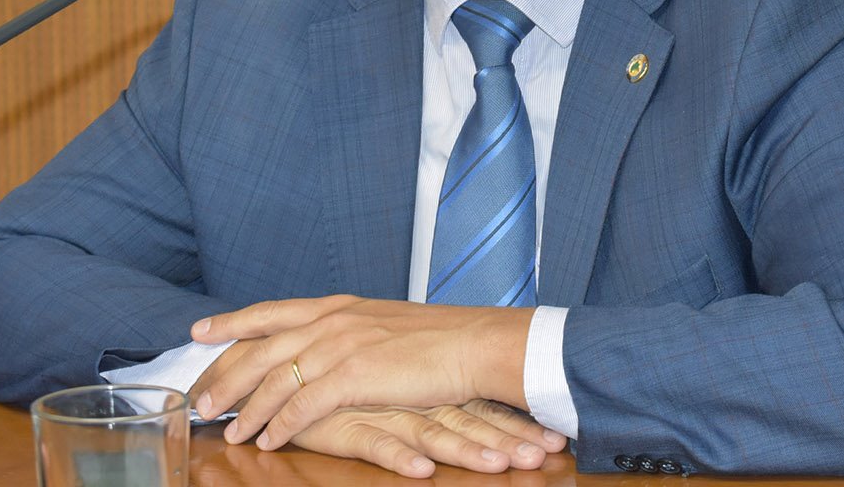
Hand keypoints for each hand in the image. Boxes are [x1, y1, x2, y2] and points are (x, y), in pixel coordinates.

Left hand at [188, 295, 533, 449]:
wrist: (473, 343)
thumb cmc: (439, 338)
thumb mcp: (385, 323)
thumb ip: (352, 331)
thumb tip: (333, 343)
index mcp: (339, 306)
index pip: (272, 311)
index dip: (233, 321)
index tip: (200, 329)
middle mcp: (332, 321)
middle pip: (262, 348)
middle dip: (226, 374)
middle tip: (200, 398)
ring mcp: (340, 347)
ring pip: (275, 380)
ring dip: (247, 408)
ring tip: (229, 430)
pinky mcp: (352, 377)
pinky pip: (302, 406)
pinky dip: (280, 425)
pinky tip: (268, 441)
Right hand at [290, 400, 565, 477]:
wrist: (284, 374)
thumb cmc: (340, 390)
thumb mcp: (389, 401)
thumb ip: (422, 413)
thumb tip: (461, 435)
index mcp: (425, 392)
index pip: (479, 410)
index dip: (516, 426)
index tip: (558, 442)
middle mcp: (410, 399)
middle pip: (468, 422)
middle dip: (508, 439)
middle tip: (548, 453)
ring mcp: (381, 409)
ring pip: (432, 431)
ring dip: (469, 450)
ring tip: (505, 465)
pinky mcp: (347, 424)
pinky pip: (377, 444)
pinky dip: (400, 456)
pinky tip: (422, 470)